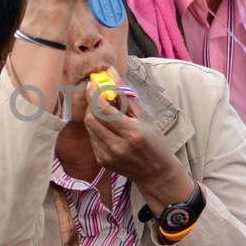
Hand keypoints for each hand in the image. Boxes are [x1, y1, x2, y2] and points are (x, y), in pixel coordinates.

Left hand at [83, 89, 193, 212]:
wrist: (156, 173)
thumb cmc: (154, 142)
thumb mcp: (146, 118)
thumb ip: (126, 96)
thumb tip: (111, 72)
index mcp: (132, 133)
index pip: (104, 110)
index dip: (95, 94)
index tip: (93, 83)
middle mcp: (117, 146)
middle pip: (91, 118)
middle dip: (92, 103)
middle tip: (98, 95)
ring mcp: (107, 156)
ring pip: (89, 127)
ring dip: (94, 114)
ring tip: (105, 110)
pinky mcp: (102, 161)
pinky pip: (93, 137)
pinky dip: (97, 127)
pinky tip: (108, 127)